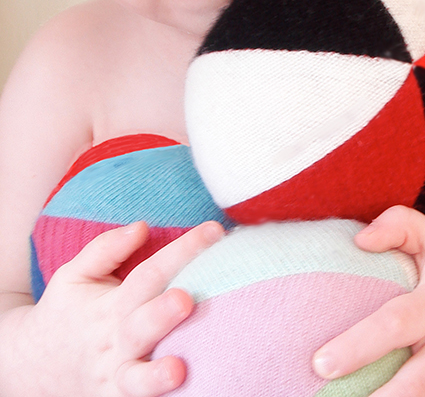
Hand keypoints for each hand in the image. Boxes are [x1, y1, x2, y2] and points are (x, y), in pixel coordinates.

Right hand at [15, 220, 222, 396]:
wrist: (30, 367)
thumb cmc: (67, 311)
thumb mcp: (74, 275)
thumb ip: (105, 248)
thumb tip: (142, 226)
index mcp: (110, 304)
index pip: (150, 273)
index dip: (184, 251)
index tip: (214, 231)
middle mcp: (115, 340)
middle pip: (141, 325)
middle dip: (162, 314)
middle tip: (186, 300)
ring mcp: (114, 376)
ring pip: (134, 378)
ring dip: (156, 375)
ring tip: (179, 369)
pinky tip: (179, 394)